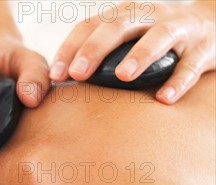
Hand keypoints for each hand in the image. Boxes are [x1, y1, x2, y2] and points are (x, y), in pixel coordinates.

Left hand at [50, 1, 215, 104]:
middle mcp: (150, 16)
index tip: (55, 76)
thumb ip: (98, 54)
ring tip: (123, 76)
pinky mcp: (205, 48)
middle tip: (78, 74)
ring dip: (140, 55)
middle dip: (95, 49)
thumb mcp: (126, 37)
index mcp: (124, 14)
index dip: (70, 48)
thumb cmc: (153, 38)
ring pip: (160, 36)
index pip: (90, 25)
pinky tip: (163, 98)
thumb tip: (58, 84)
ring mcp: (180, 29)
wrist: (212, 24)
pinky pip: (191, 65)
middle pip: (119, 26)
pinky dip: (178, 81)